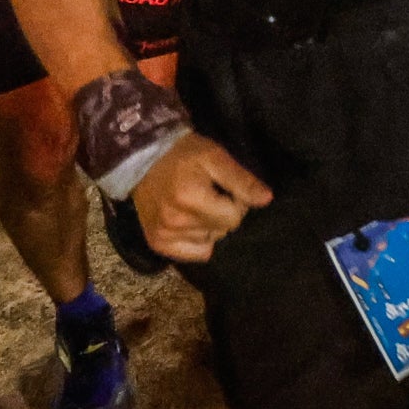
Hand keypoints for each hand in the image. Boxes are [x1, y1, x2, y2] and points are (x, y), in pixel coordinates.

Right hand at [131, 133, 274, 263]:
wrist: (142, 157)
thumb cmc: (183, 154)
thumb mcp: (215, 157)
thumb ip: (241, 180)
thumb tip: (266, 199)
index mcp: (191, 198)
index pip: (234, 217)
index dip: (235, 201)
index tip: (223, 188)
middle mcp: (175, 221)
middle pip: (223, 230)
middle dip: (223, 214)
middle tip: (209, 195)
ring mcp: (164, 235)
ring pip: (210, 241)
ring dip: (209, 226)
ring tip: (196, 205)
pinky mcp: (157, 243)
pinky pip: (193, 254)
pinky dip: (196, 241)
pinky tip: (189, 222)